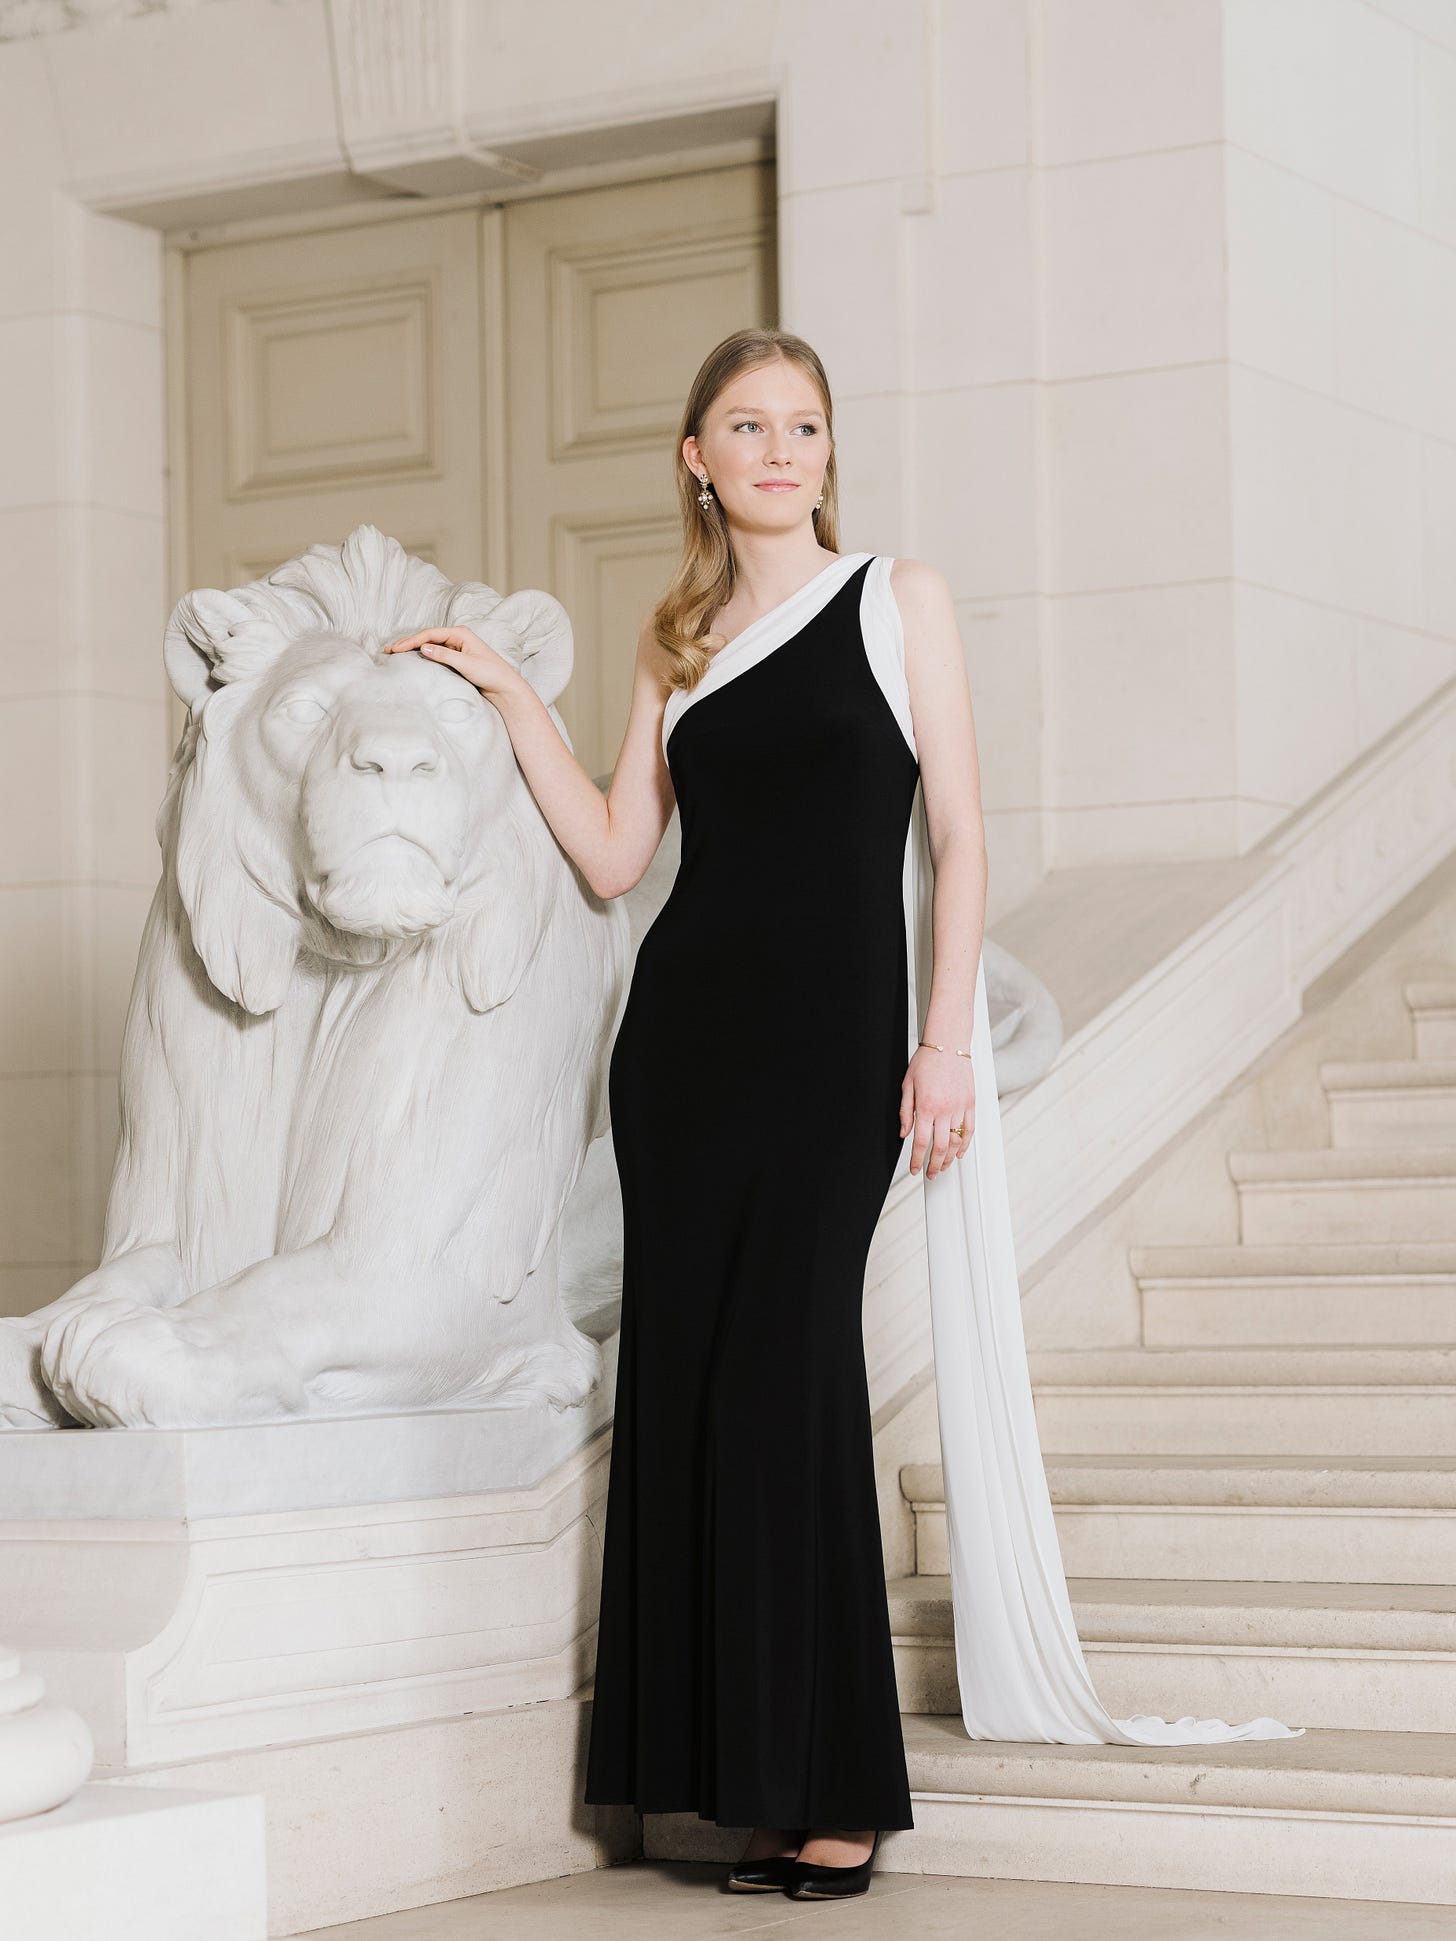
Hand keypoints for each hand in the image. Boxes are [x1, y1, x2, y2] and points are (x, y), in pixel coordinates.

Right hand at [383, 623, 521, 697]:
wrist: (505, 687)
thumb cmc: (491, 674)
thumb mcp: (467, 665)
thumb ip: (445, 656)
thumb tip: (423, 648)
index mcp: (461, 634)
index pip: (430, 634)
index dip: (411, 641)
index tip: (395, 649)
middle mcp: (458, 637)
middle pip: (427, 637)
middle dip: (408, 643)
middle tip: (388, 650)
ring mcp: (457, 647)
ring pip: (430, 645)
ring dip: (413, 648)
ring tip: (395, 653)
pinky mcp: (457, 658)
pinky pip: (435, 653)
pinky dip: (422, 655)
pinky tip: (412, 659)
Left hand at [900, 1045, 974, 1178]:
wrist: (948, 1044)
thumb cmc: (926, 1061)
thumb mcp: (907, 1085)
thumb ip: (905, 1112)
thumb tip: (904, 1133)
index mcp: (925, 1107)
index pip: (920, 1142)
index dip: (916, 1159)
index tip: (914, 1169)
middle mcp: (944, 1110)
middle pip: (940, 1147)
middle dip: (934, 1165)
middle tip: (931, 1174)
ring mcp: (959, 1107)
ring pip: (956, 1141)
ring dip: (950, 1158)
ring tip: (944, 1166)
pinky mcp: (971, 1103)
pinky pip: (970, 1129)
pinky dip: (966, 1143)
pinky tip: (960, 1152)